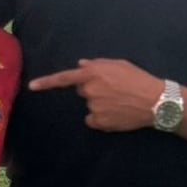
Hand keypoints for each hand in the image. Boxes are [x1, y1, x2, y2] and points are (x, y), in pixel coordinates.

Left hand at [28, 58, 161, 131]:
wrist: (154, 100)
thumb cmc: (138, 78)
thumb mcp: (118, 64)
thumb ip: (97, 64)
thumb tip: (80, 66)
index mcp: (92, 74)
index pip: (64, 78)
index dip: (47, 82)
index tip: (32, 86)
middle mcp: (89, 90)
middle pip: (82, 90)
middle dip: (93, 89)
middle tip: (113, 89)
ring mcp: (93, 108)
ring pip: (90, 105)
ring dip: (100, 103)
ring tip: (119, 101)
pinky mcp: (99, 122)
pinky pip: (93, 120)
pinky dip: (102, 118)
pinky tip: (116, 113)